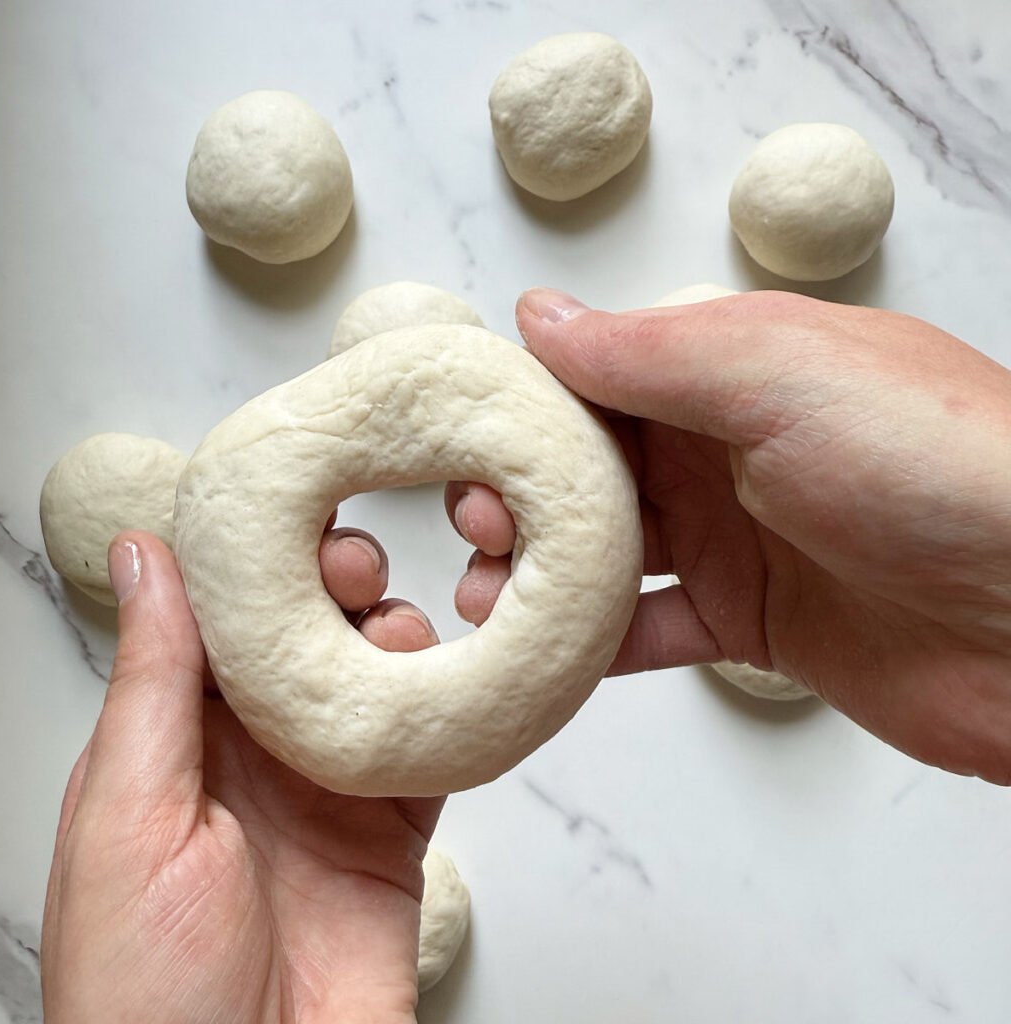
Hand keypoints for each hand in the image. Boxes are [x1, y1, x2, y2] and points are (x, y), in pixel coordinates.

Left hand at [42, 521, 441, 1022]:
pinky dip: (450, 713)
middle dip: (332, 589)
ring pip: (377, 680)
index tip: (286, 509)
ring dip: (394, 643)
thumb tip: (145, 555)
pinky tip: (452, 686)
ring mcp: (330, 792)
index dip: (254, 563)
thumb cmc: (144, 995)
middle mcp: (256, 758)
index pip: (220, 623)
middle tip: (349, 570)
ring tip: (396, 637)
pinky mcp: (393, 832)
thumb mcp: (128, 820)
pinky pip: (432, 751)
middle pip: (307, 640)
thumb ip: (152, 684)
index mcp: (179, 745)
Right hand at [449, 289, 1010, 784]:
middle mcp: (729, 448)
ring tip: (486, 593)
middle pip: (593, 466)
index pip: (599, 373)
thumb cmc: (937, 465)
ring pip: (611, 550)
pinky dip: (596, 641)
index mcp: (734, 369)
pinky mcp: (756, 622)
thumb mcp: (779, 372)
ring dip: (543, 570)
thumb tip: (538, 315)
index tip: (457, 435)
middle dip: (521, 490)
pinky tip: (546, 651)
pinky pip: (654, 630)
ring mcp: (741, 539)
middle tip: (475, 519)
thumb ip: (646, 349)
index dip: (522, 402)